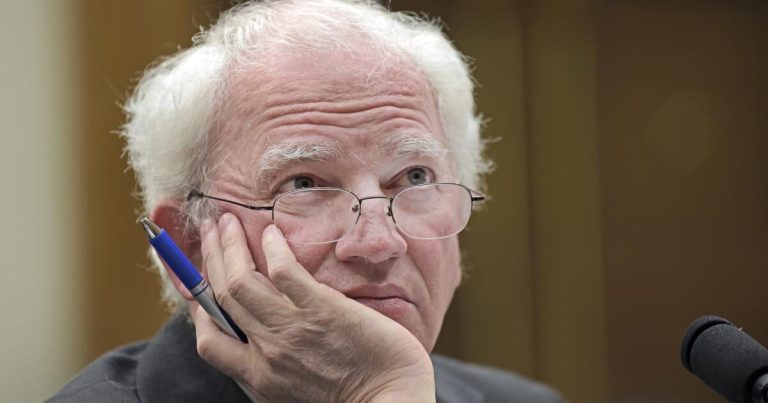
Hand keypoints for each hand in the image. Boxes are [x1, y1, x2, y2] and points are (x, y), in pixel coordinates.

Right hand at [190, 213, 434, 401]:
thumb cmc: (353, 398)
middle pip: (221, 296)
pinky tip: (271, 233)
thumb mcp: (296, 392)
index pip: (209, 338)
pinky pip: (285, 272)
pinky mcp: (322, 310)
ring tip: (226, 221)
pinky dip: (272, 248)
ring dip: (229, 246)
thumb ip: (274, 367)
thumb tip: (261, 338)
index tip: (192, 278)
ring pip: (241, 279)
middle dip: (209, 258)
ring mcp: (291, 329)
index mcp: (258, 377)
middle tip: (209, 230)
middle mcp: (266, 352)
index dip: (195, 303)